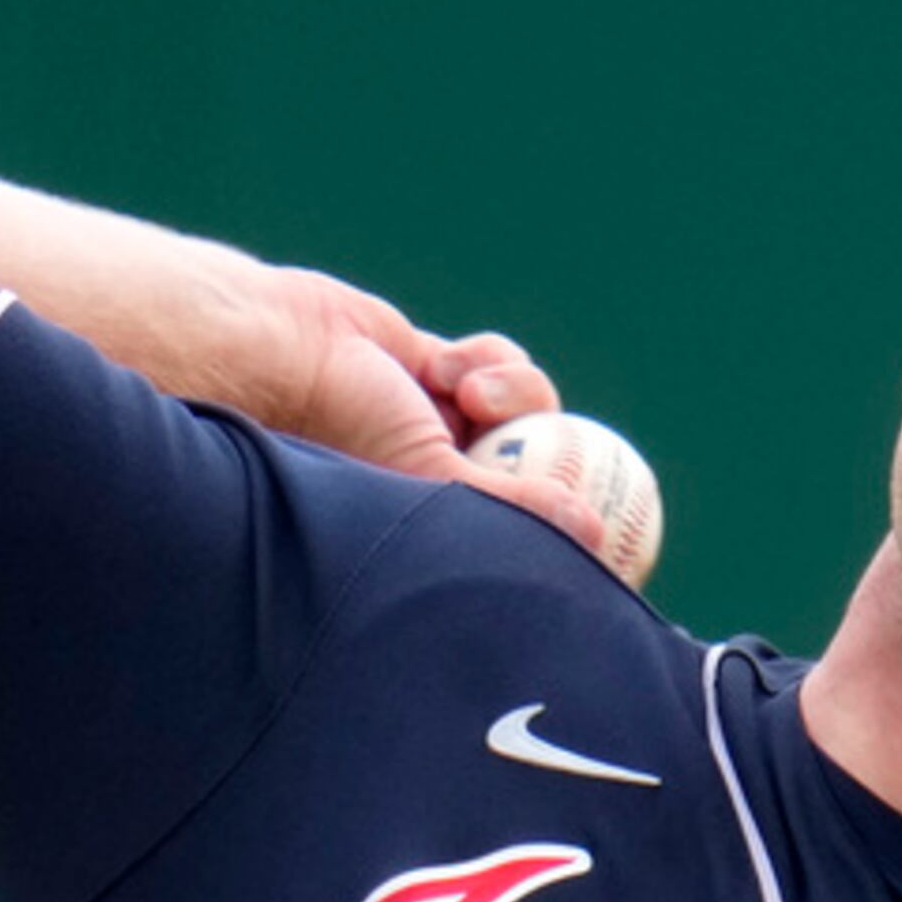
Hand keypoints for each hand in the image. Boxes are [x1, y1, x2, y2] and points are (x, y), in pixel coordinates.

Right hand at [273, 271, 605, 554]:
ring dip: (514, 393)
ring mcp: (448, 424)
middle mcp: (448, 483)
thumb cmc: (344, 430)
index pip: (532, 547)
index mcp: (444, 530)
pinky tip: (448, 366)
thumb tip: (596, 533)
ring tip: (466, 393)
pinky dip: (490, 360)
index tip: (618, 537)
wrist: (284, 354)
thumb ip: (516, 507)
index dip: (577, 541)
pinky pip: (502, 364)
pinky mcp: (442, 370)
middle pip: (546, 474)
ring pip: (531, 410)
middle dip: (559, 457)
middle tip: (583, 459)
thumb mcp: (433, 483)